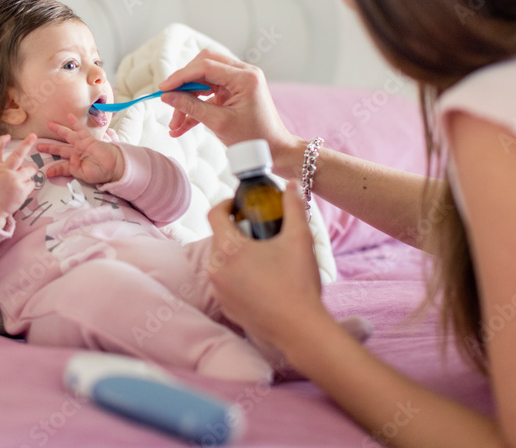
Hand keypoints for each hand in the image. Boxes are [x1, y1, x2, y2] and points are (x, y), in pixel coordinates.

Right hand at [0, 134, 38, 226]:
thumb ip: (2, 169)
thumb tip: (20, 166)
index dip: (0, 142)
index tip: (7, 137)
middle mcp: (4, 172)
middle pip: (17, 155)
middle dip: (26, 144)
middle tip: (33, 136)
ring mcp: (13, 180)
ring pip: (30, 170)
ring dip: (28, 174)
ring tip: (20, 182)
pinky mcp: (21, 189)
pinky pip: (31, 183)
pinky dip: (28, 187)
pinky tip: (20, 193)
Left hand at [37, 114, 124, 184]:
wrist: (114, 167)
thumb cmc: (100, 173)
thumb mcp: (84, 175)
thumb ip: (73, 170)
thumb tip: (66, 163)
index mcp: (74, 165)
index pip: (61, 166)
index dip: (55, 169)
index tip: (47, 172)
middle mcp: (76, 154)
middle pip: (60, 149)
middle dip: (49, 147)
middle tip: (38, 146)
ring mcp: (82, 145)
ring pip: (68, 136)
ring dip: (59, 130)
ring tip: (50, 124)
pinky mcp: (88, 139)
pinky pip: (80, 129)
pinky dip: (75, 123)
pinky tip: (69, 116)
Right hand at [158, 49, 301, 174]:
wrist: (275, 151)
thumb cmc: (253, 138)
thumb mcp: (219, 122)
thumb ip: (191, 107)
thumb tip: (167, 96)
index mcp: (244, 77)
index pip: (205, 66)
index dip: (181, 76)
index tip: (163, 88)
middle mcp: (243, 73)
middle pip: (203, 67)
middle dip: (183, 85)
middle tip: (169, 101)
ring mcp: (238, 82)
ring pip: (203, 81)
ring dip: (187, 100)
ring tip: (174, 124)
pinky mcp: (233, 92)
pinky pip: (209, 94)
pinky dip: (195, 107)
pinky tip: (181, 126)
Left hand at [205, 183, 329, 356]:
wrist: (301, 329)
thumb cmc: (299, 283)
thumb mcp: (300, 238)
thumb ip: (294, 207)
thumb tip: (291, 186)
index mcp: (228, 249)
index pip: (214, 214)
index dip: (226, 204)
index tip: (241, 205)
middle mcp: (216, 269)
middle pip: (218, 238)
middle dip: (236, 230)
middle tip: (259, 231)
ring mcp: (218, 290)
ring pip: (220, 261)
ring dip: (236, 254)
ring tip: (262, 256)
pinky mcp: (225, 307)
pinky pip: (225, 282)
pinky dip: (237, 276)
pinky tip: (261, 280)